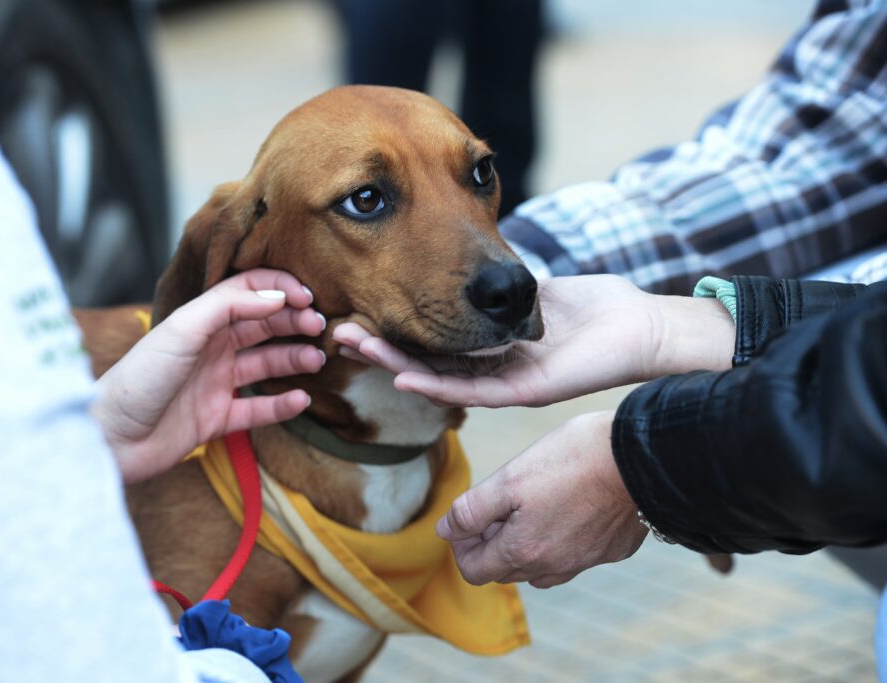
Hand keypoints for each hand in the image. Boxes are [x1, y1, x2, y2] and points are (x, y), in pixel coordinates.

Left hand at [93, 269, 326, 482]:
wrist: (111, 439)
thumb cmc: (139, 378)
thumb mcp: (182, 330)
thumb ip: (227, 307)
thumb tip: (275, 296)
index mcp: (201, 321)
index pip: (248, 293)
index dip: (279, 290)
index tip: (307, 297)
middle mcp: (211, 348)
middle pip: (262, 326)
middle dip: (294, 322)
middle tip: (321, 327)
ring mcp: (216, 383)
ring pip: (266, 365)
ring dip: (294, 359)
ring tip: (318, 360)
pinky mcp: (217, 419)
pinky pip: (258, 410)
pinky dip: (282, 405)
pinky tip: (302, 399)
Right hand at [333, 274, 733, 407]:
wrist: (643, 328)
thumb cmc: (597, 308)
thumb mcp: (536, 289)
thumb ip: (500, 285)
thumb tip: (471, 265)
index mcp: (491, 345)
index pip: (431, 337)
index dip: (393, 326)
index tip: (359, 306)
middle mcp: (492, 369)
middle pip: (425, 359)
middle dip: (381, 345)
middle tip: (339, 331)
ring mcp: (505, 383)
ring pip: (439, 377)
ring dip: (395, 363)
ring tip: (356, 347)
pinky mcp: (524, 391)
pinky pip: (473, 391)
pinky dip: (436, 384)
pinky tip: (403, 374)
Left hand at [436, 411, 645, 587]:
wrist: (641, 457)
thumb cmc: (571, 460)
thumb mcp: (509, 479)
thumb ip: (471, 510)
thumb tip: (445, 530)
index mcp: (523, 552)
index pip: (473, 571)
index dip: (462, 543)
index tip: (469, 515)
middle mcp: (553, 567)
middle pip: (505, 569)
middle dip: (492, 540)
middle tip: (500, 502)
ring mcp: (585, 561)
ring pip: (540, 566)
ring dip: (525, 542)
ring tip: (531, 502)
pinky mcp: (611, 549)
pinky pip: (574, 554)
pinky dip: (561, 537)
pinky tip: (568, 503)